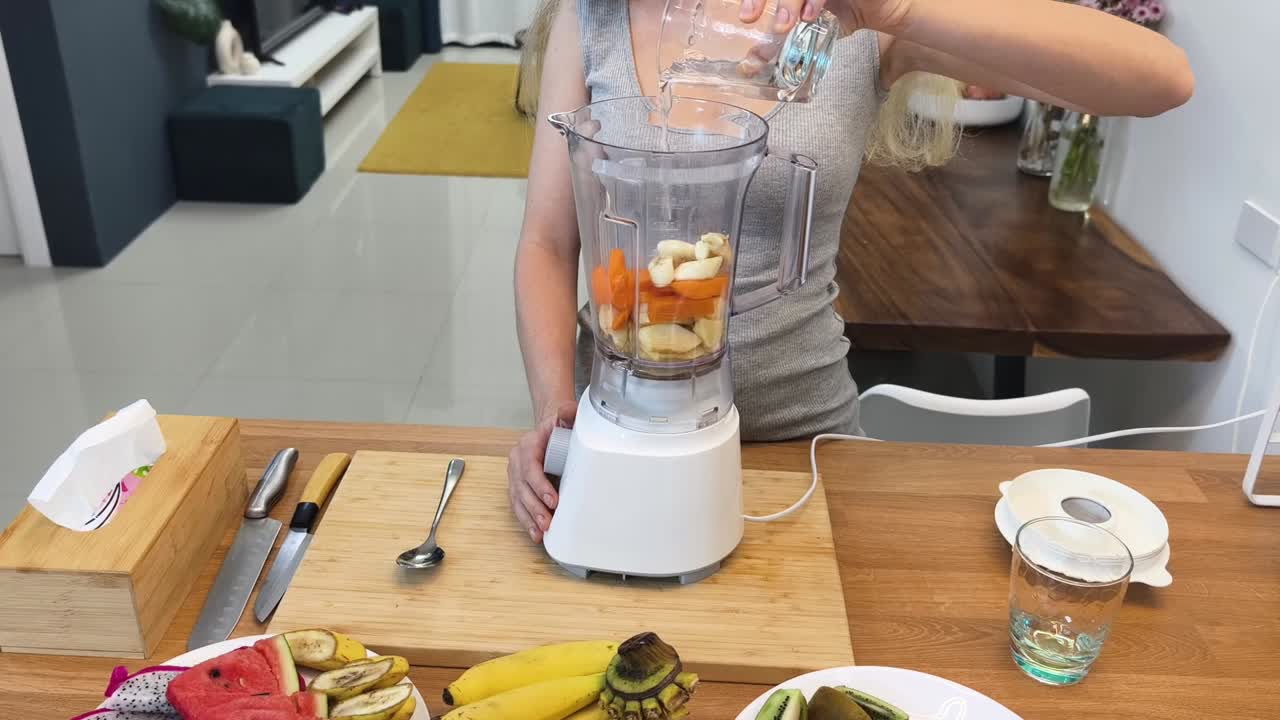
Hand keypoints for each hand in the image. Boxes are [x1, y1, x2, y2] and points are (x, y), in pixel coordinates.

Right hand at [507, 400, 577, 542]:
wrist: (548, 431)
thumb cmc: (557, 428)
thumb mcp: (564, 418)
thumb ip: (567, 413)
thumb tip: (567, 410)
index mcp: (527, 446)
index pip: (531, 468)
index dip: (540, 486)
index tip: (553, 500)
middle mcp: (517, 461)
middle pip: (522, 488)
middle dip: (535, 507)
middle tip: (548, 521)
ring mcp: (515, 476)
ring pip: (518, 500)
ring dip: (529, 518)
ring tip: (541, 532)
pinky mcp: (517, 487)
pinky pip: (518, 506)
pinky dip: (526, 520)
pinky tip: (535, 533)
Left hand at [739, 0, 913, 34]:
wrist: (884, 6)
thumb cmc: (844, 12)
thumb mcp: (807, 29)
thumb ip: (778, 43)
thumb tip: (749, 65)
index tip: (743, 16)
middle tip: (748, 17)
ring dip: (788, 1)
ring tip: (783, 25)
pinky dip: (814, 0)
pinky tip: (810, 16)